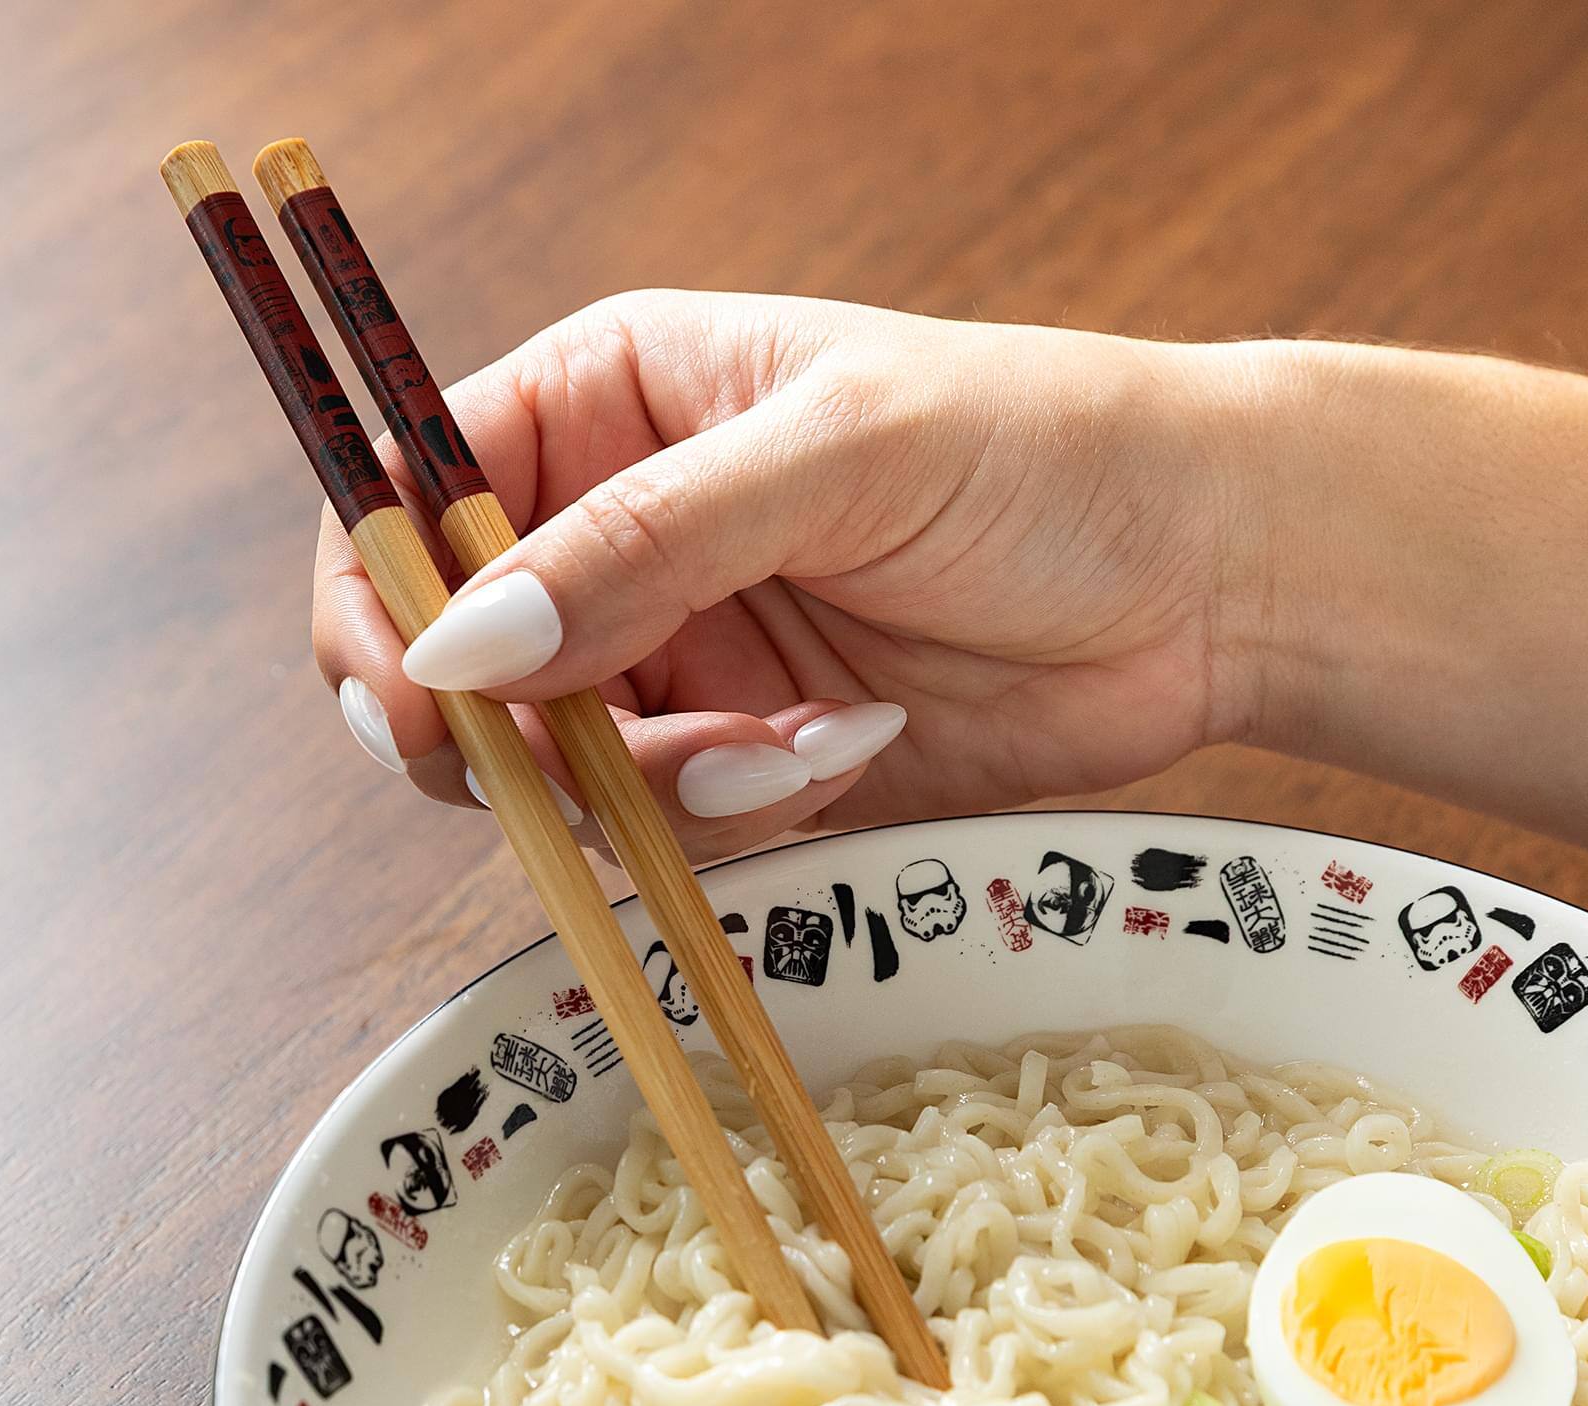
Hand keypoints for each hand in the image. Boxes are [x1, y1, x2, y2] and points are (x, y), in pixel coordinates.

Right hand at [314, 291, 1267, 860]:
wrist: (1205, 577)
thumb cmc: (1038, 453)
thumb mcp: (836, 455)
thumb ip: (644, 542)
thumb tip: (460, 643)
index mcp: (614, 403)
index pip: (413, 493)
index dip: (381, 596)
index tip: (413, 694)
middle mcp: (626, 530)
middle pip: (460, 654)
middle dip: (516, 728)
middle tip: (599, 756)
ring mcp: (686, 650)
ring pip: (563, 762)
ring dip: (663, 778)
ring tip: (806, 737)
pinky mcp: (753, 753)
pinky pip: (673, 821)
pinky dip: (748, 807)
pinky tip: (856, 745)